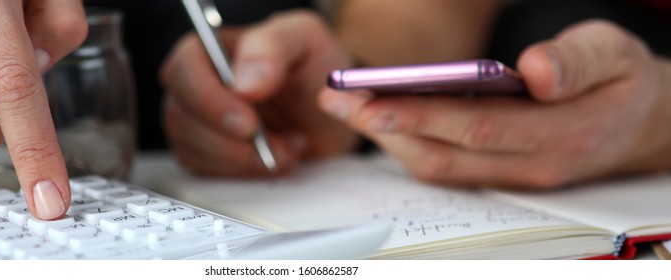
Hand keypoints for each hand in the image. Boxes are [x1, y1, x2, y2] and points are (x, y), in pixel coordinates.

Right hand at [161, 10, 358, 176]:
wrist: (328, 111)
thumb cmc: (313, 68)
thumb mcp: (304, 39)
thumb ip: (272, 47)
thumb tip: (243, 83)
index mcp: (210, 48)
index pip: (183, 70)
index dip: (208, 100)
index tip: (248, 123)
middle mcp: (196, 83)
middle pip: (180, 115)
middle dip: (226, 140)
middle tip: (272, 146)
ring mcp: (197, 120)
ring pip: (191, 148)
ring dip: (241, 159)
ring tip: (286, 149)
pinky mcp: (205, 152)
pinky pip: (205, 171)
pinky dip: (243, 172)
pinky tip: (273, 158)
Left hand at [319, 20, 670, 188]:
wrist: (638, 123)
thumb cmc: (621, 82)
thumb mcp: (615, 54)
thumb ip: (578, 61)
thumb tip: (536, 70)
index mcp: (561, 134)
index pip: (477, 127)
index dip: (420, 115)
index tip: (371, 99)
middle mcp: (530, 166)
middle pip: (444, 152)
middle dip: (384, 127)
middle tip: (337, 99)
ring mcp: (511, 176)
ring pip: (437, 166)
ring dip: (386, 138)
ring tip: (345, 106)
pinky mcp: (497, 174)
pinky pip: (444, 166)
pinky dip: (406, 144)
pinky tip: (380, 119)